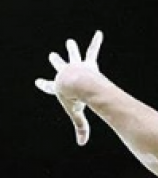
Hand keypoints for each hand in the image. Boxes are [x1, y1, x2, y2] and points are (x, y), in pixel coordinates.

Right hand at [35, 31, 103, 145]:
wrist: (78, 84)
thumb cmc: (75, 99)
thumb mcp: (75, 115)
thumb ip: (81, 129)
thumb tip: (82, 144)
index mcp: (59, 86)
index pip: (48, 86)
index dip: (43, 85)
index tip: (38, 81)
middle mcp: (65, 73)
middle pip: (58, 66)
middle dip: (56, 61)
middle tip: (52, 55)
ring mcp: (76, 66)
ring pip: (73, 55)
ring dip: (71, 48)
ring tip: (70, 42)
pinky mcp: (87, 62)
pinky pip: (93, 50)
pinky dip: (96, 42)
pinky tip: (100, 34)